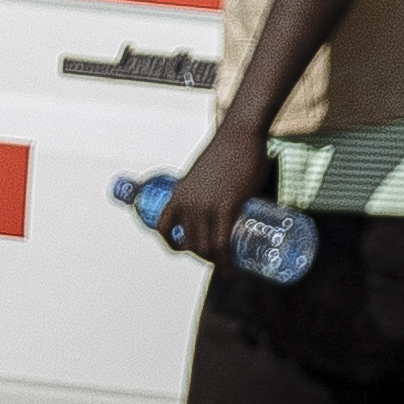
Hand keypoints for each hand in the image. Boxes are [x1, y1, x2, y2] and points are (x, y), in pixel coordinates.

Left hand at [154, 124, 268, 266]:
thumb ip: (204, 190)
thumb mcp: (204, 173)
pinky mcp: (226, 207)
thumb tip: (215, 202)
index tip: (184, 249)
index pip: (163, 227)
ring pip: (205, 247)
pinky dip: (225, 261)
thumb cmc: (226, 150)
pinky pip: (222, 243)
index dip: (171, 243)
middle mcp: (187, 202)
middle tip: (218, 257)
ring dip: (215, 262)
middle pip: (189, 243)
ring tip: (227, 264)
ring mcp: (205, 206)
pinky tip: (231, 268)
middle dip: (202, 256)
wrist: (240, 135)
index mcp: (179, 193)